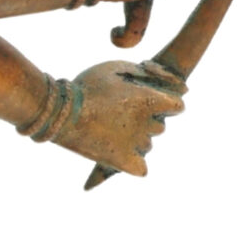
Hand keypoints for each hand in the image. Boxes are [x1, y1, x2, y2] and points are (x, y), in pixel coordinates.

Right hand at [56, 60, 185, 175]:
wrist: (59, 112)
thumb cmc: (86, 85)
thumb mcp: (115, 68)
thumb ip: (142, 73)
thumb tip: (162, 81)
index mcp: (150, 101)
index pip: (177, 107)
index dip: (165, 104)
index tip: (150, 102)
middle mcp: (148, 123)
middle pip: (160, 127)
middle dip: (146, 121)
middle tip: (121, 115)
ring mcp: (135, 143)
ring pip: (147, 145)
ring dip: (136, 139)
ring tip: (112, 131)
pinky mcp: (122, 161)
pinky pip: (140, 168)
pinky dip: (135, 164)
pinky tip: (123, 156)